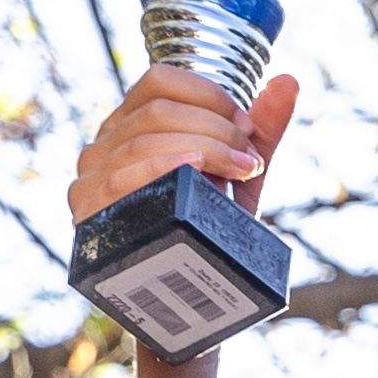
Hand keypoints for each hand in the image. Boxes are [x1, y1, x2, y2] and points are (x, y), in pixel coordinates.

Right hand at [69, 65, 296, 229]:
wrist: (194, 295)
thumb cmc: (210, 228)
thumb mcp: (239, 176)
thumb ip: (262, 130)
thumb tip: (289, 81)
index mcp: (133, 125)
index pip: (159, 81)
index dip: (208, 94)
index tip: (247, 126)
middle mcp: (105, 145)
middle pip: (157, 112)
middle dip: (215, 129)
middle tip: (250, 159)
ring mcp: (91, 177)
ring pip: (143, 141)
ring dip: (203, 149)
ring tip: (240, 171)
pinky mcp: (89, 211)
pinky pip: (119, 178)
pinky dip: (159, 168)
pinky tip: (191, 168)